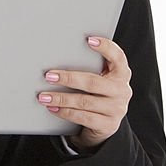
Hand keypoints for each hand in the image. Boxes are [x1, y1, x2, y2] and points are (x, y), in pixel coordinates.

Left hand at [38, 36, 131, 151]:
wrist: (104, 125)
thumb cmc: (96, 95)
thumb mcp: (98, 81)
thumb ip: (88, 69)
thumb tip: (59, 58)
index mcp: (121, 74)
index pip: (118, 57)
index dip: (106, 48)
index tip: (89, 40)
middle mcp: (121, 90)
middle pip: (93, 82)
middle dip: (68, 78)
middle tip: (49, 76)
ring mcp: (116, 109)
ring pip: (85, 101)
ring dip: (61, 98)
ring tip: (44, 96)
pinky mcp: (108, 125)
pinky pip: (83, 117)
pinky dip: (65, 112)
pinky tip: (53, 108)